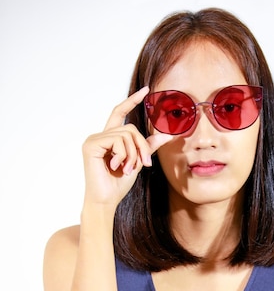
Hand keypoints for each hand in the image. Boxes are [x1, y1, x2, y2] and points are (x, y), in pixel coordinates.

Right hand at [82, 87, 172, 206]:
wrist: (107, 199)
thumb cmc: (119, 184)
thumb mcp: (138, 161)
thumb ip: (148, 146)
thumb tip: (166, 135)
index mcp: (110, 138)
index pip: (120, 113)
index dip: (132, 101)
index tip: (146, 90)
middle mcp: (100, 135)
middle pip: (130, 128)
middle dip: (141, 146)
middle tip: (144, 164)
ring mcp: (94, 139)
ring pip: (126, 134)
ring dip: (133, 154)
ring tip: (127, 169)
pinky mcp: (91, 144)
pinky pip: (116, 140)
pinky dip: (122, 155)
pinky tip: (116, 166)